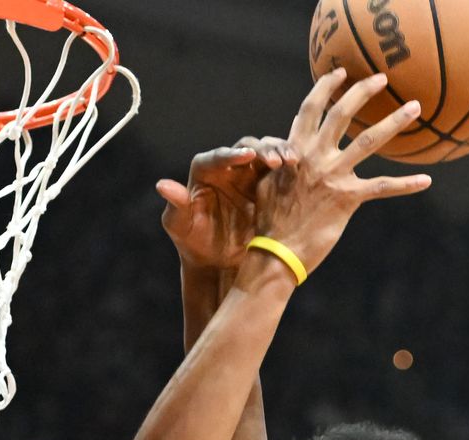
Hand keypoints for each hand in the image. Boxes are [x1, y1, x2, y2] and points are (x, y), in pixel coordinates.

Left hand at [158, 138, 293, 272]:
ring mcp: (251, 175)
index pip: (217, 157)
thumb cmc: (193, 243)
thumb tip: (163, 185)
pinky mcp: (269, 186)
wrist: (217, 262)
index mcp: (205, 171)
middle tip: (278, 161)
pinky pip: (282, 172)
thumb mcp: (181, 227)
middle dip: (263, 150)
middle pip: (247, 148)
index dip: (232, 155)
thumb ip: (176, 205)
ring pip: (268, 154)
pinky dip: (293, 169)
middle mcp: (229, 167)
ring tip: (294, 163)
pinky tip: (305, 172)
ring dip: (282, 154)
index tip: (247, 156)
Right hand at [252, 70, 432, 274]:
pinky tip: (426, 180)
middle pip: (342, 113)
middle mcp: (315, 156)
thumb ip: (284, 161)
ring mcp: (333, 176)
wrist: (277, 251)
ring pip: (369, 140)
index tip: (340, 72)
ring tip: (414, 107)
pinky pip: (383, 187)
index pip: (310, 108)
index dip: (325, 87)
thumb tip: (291, 143)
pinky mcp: (348, 198)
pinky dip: (406, 184)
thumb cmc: (271, 220)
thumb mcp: (269, 183)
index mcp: (294, 150)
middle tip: (382, 78)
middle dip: (362, 91)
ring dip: (394, 121)